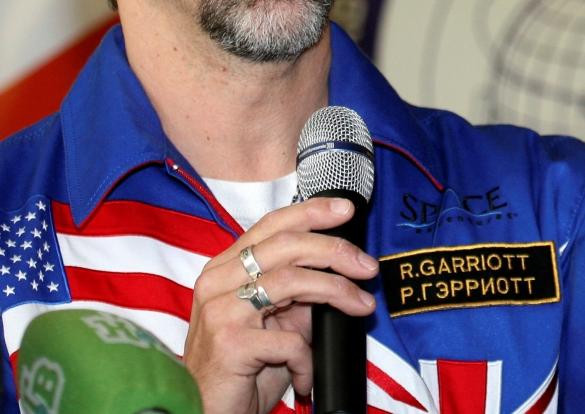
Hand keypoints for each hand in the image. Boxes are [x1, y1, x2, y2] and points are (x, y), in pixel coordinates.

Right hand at [184, 198, 378, 413]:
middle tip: (367, 266)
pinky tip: (307, 374)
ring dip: (337, 291)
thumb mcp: (275, 324)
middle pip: (287, 246)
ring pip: (292, 280)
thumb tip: (341, 272)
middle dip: (335, 250)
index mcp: (225, 269)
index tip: (346, 210)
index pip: (272, 225)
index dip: (311, 212)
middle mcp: (217, 281)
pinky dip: (307, 358)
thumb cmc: (241, 371)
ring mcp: (220, 310)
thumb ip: (300, 295)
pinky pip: (288, 340)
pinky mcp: (229, 343)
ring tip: (361, 306)